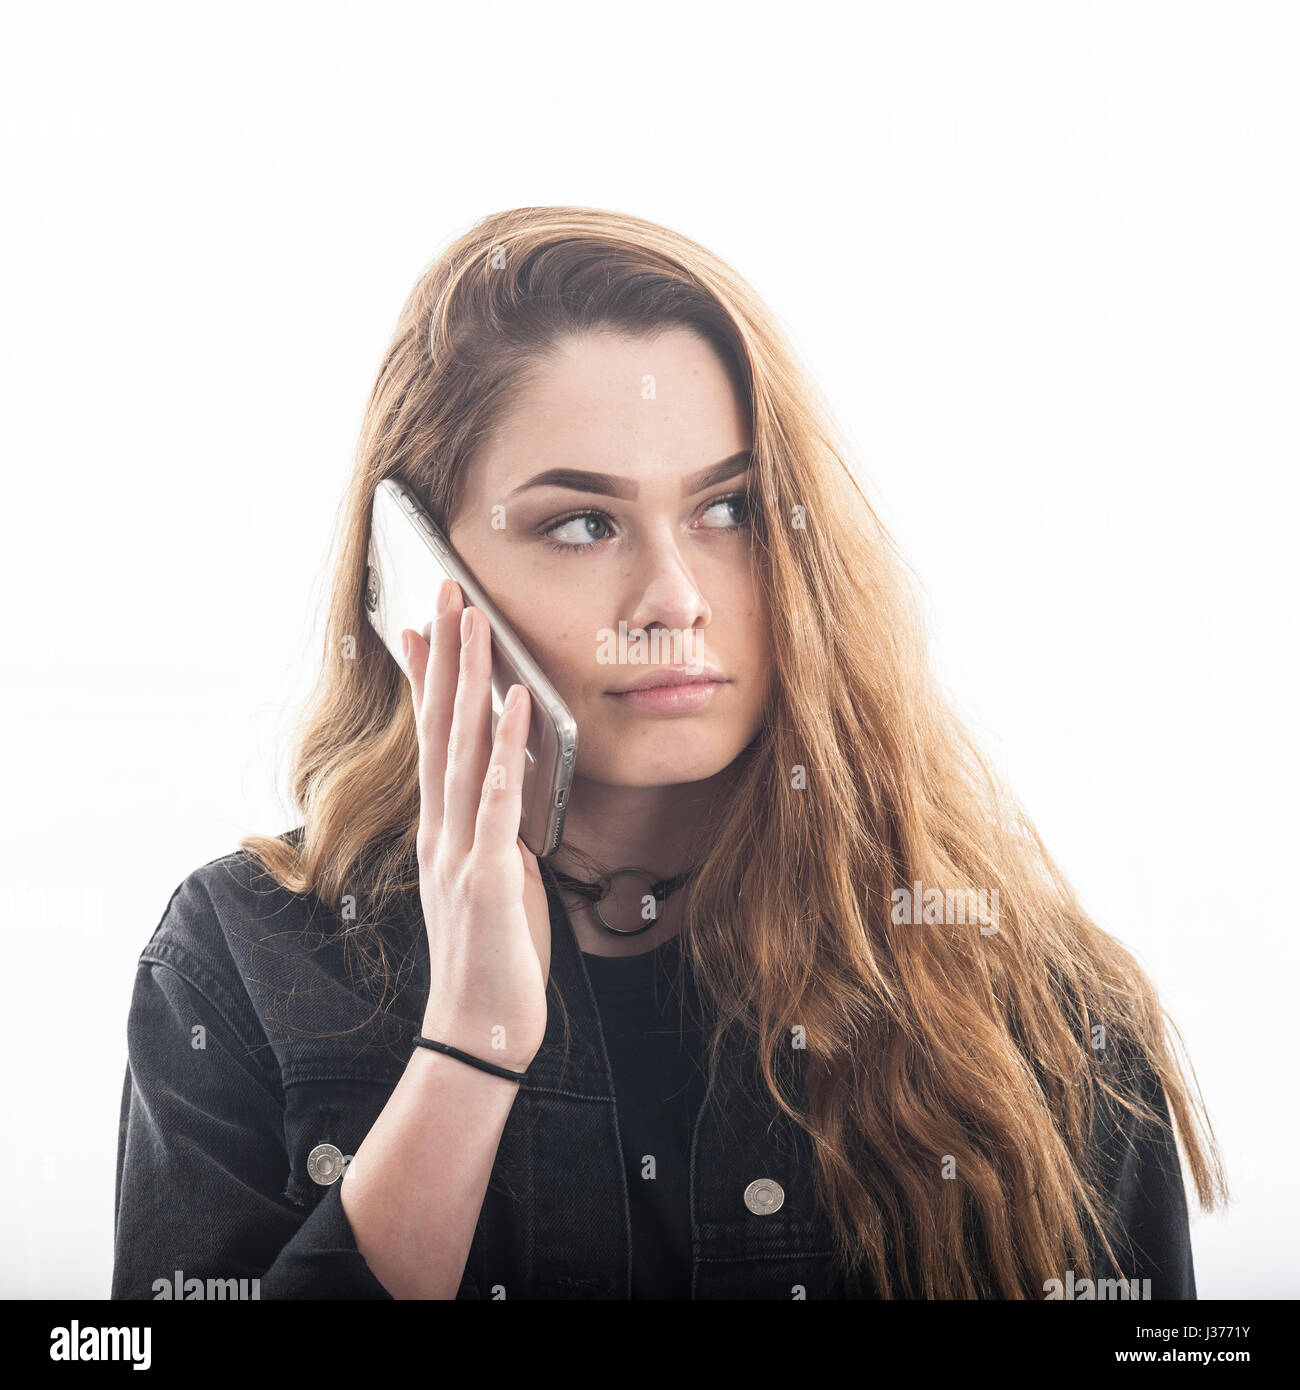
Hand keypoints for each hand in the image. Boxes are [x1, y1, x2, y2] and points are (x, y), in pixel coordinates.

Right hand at [402, 579, 550, 1073]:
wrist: (478, 1029)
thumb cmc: (491, 955)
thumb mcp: (493, 878)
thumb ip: (494, 828)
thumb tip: (505, 783)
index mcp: (442, 830)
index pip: (431, 738)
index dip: (426, 679)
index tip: (420, 626)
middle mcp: (441, 830)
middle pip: (440, 726)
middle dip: (446, 655)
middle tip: (448, 590)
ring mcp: (459, 851)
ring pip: (461, 750)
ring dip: (468, 682)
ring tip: (475, 622)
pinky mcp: (489, 877)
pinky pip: (497, 802)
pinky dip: (505, 750)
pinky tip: (515, 704)